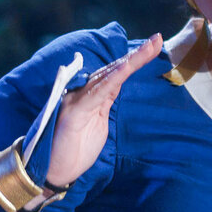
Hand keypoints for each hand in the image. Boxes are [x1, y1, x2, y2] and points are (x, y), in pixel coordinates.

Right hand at [42, 33, 163, 188]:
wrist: (53, 172)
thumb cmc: (75, 152)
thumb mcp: (98, 126)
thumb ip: (105, 104)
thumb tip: (115, 88)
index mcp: (89, 97)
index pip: (114, 75)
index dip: (133, 61)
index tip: (153, 47)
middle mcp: (81, 93)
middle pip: (113, 70)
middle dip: (137, 55)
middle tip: (157, 39)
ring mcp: (76, 100)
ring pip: (107, 75)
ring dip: (130, 61)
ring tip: (149, 47)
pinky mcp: (75, 111)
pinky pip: (98, 92)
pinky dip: (113, 78)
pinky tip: (126, 67)